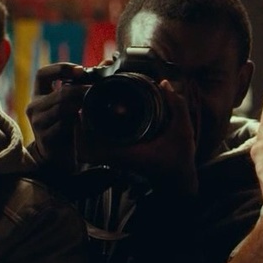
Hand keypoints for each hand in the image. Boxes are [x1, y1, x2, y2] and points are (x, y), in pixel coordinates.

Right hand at [25, 63, 90, 178]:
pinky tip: (86, 122)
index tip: (81, 70)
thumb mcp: (73, 104)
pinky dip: (77, 123)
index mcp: (39, 94)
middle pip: (60, 93)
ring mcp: (38, 123)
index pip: (43, 74)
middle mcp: (34, 107)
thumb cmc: (68, 127)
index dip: (61, 68)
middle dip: (81, 90)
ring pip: (62, 108)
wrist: (59, 158)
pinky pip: (63, 126)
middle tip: (97, 90)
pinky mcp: (45, 138)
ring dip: (81, 106)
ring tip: (94, 105)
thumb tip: (108, 63)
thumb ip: (85, 83)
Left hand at [80, 80, 199, 193]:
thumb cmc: (180, 158)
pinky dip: (92, 138)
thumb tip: (164, 83)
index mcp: (128, 154)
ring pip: (88, 152)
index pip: (92, 150)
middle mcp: (119, 159)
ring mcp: (118, 160)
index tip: (82, 111)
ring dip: (83, 135)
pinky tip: (98, 120)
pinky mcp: (120, 158)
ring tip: (86, 112)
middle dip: (78, 130)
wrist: (179, 180)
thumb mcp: (184, 130)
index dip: (81, 131)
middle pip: (84, 150)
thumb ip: (177, 106)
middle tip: (81, 107)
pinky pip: (98, 151)